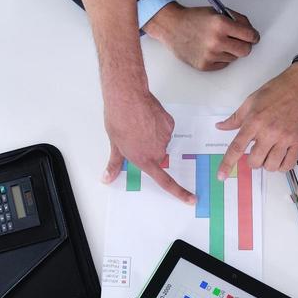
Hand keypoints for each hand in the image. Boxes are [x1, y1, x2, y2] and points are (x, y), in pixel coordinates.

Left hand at [102, 88, 195, 203]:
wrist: (127, 98)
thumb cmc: (118, 120)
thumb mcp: (114, 145)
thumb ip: (115, 164)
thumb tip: (106, 178)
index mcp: (143, 160)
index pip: (165, 181)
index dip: (179, 192)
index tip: (191, 199)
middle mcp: (157, 151)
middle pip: (158, 156)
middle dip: (149, 149)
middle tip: (136, 137)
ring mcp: (165, 137)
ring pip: (161, 141)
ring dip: (152, 136)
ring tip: (139, 124)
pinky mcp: (169, 124)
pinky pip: (166, 128)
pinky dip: (158, 124)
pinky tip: (148, 117)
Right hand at [146, 4, 259, 71]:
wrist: (172, 27)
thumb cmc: (193, 18)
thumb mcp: (217, 12)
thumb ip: (236, 20)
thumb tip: (251, 32)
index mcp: (221, 24)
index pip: (250, 35)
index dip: (253, 36)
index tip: (253, 37)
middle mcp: (216, 41)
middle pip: (245, 50)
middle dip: (245, 45)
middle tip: (240, 41)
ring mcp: (210, 55)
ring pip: (234, 58)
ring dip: (230, 51)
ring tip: (218, 43)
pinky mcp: (205, 65)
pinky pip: (223, 64)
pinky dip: (220, 58)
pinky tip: (210, 49)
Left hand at [215, 64, 297, 177]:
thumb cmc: (278, 90)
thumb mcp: (252, 100)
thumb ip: (236, 118)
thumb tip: (221, 127)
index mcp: (254, 121)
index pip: (237, 147)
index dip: (227, 164)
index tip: (221, 176)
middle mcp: (269, 131)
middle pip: (255, 162)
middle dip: (253, 161)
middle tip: (256, 152)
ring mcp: (286, 138)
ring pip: (271, 166)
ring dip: (267, 164)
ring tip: (270, 154)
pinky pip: (288, 164)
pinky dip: (282, 166)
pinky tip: (280, 158)